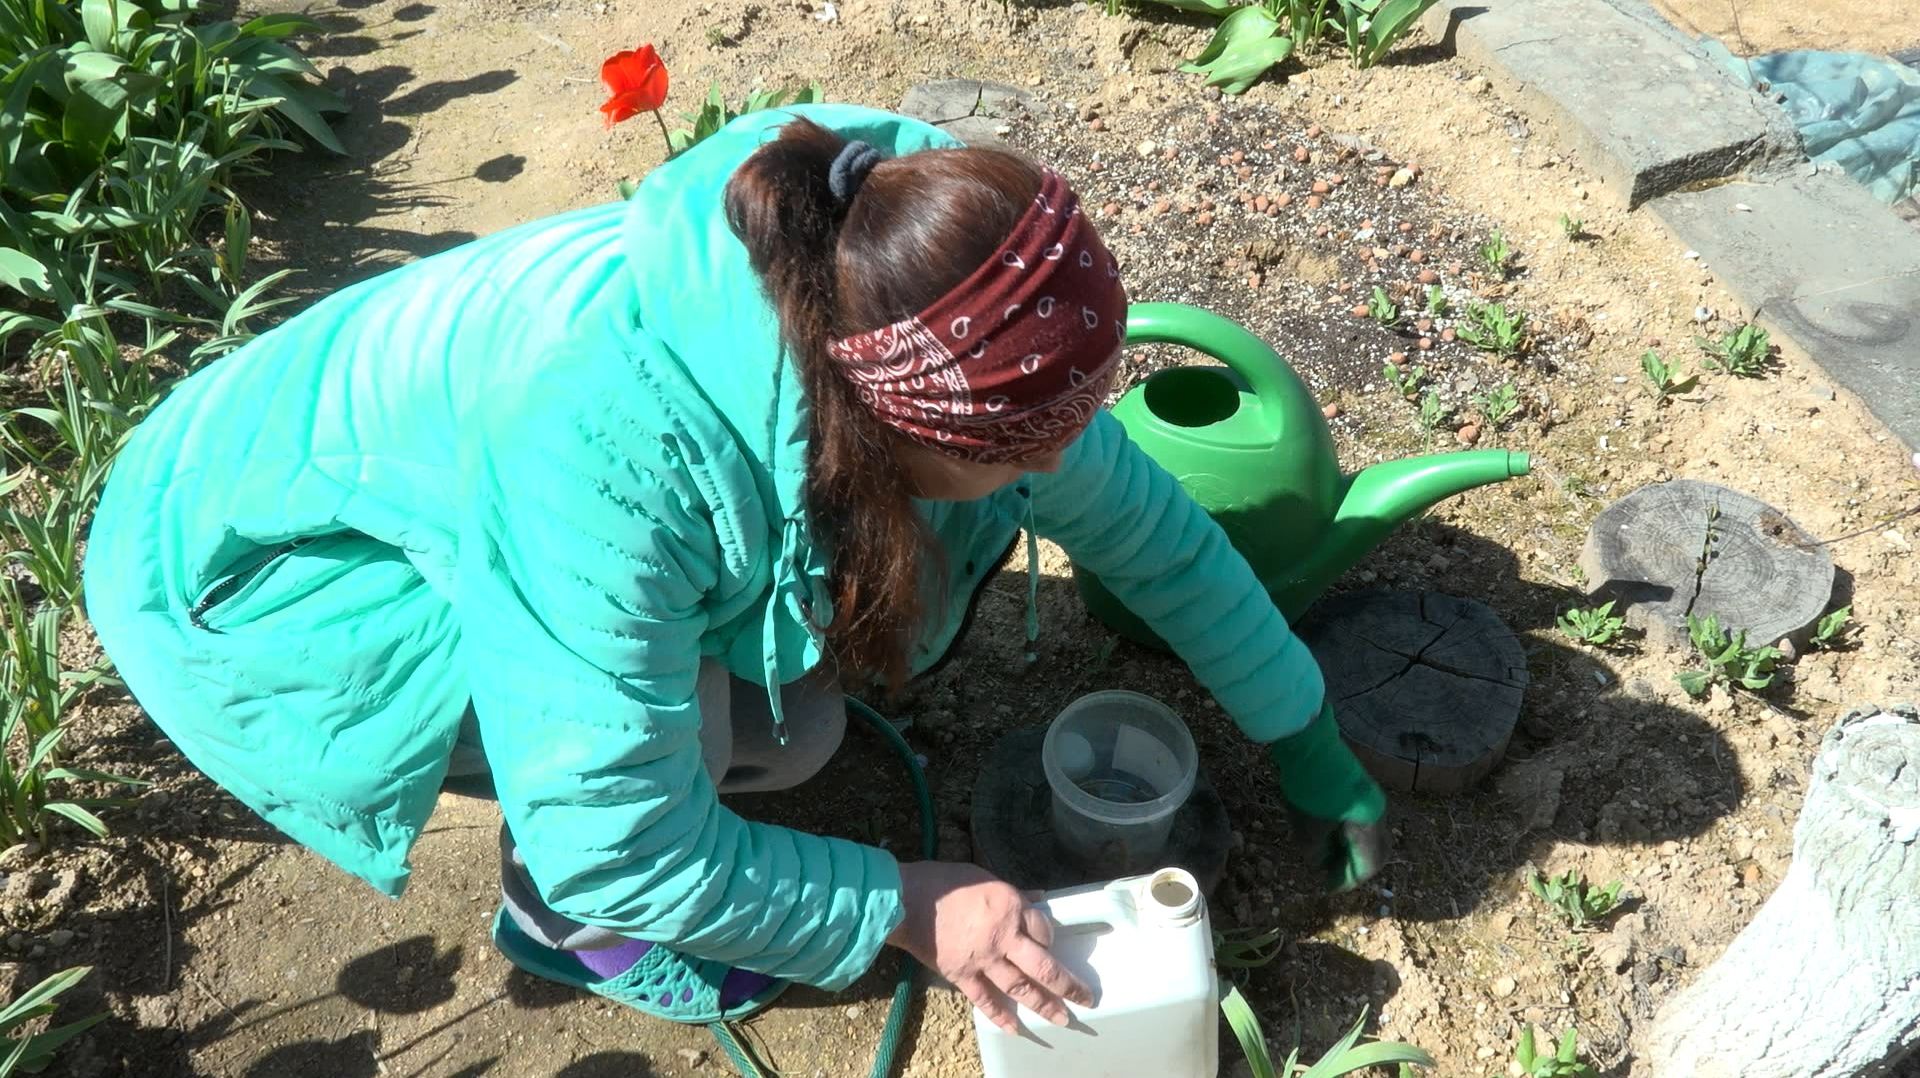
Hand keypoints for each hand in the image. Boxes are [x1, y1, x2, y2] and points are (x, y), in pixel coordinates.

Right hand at [887, 861, 1091, 1032]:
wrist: (905, 901)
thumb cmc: (943, 882)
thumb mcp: (984, 877)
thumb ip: (1013, 893)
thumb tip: (1037, 897)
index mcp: (1011, 906)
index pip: (1043, 928)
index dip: (1050, 936)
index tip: (1049, 942)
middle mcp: (1004, 936)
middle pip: (1044, 966)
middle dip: (1067, 985)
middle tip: (1085, 998)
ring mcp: (984, 959)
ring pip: (1021, 987)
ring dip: (1044, 1005)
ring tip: (1062, 1018)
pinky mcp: (962, 975)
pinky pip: (986, 1000)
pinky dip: (1000, 1016)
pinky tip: (1015, 1028)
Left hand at [1267, 698, 1387, 892]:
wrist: (1309, 743)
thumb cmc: (1308, 789)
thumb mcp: (1307, 830)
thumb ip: (1318, 855)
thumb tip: (1323, 866)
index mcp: (1370, 825)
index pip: (1368, 866)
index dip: (1347, 880)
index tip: (1328, 886)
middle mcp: (1378, 813)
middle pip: (1377, 853)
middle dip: (1356, 867)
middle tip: (1332, 874)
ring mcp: (1373, 798)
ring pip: (1371, 836)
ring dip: (1354, 850)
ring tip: (1328, 855)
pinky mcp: (1363, 788)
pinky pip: (1365, 822)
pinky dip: (1351, 834)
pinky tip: (1330, 834)